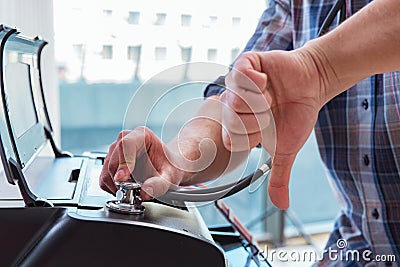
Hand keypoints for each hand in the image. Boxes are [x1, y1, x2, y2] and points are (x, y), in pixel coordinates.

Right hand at [99, 127, 183, 199]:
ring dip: (116, 185)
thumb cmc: (169, 167)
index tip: (123, 178)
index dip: (123, 162)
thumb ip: (159, 184)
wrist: (167, 168)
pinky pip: (104, 178)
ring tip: (133, 190)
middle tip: (133, 191)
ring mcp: (116, 151)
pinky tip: (126, 189)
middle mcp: (127, 139)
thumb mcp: (170, 176)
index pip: (126, 144)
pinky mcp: (110, 163)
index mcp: (143, 135)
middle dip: (120, 179)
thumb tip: (145, 192)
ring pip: (107, 170)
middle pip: (113, 159)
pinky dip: (112, 188)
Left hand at [222, 50, 323, 208]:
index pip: (230, 139)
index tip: (266, 129)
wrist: (311, 86)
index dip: (252, 136)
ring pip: (235, 100)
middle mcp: (232, 105)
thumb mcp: (285, 150)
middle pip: (231, 121)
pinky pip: (240, 73)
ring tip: (270, 95)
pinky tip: (265, 80)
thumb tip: (282, 205)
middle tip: (270, 111)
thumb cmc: (295, 115)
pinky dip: (256, 80)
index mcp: (237, 126)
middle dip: (258, 119)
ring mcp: (237, 84)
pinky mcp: (245, 64)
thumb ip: (278, 176)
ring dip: (260, 101)